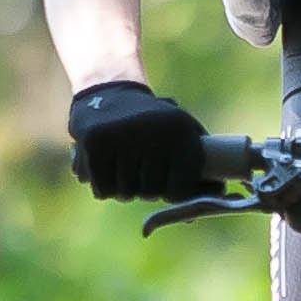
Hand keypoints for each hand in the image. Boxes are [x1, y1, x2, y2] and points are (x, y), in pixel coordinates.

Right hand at [67, 81, 215, 202]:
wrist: (109, 92)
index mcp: (182, 132)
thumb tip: (203, 207)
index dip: (172, 192)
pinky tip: (105, 163)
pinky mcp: (97, 142)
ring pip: (125, 193)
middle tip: (140, 168)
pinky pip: (102, 189)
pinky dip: (103, 186)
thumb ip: (198, 170)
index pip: (180, 190)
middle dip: (144, 188)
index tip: (167, 181)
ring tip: (123, 163)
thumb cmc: (154, 124)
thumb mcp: (182, 135)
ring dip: (122, 188)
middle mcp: (155, 132)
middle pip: (150, 193)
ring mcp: (124, 136)